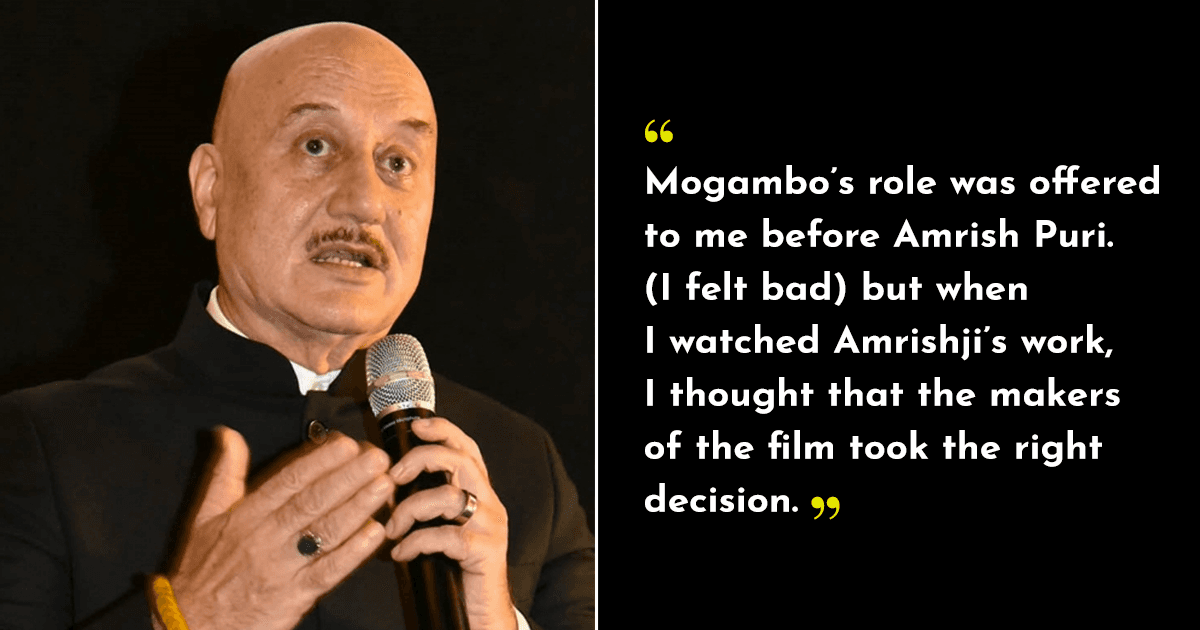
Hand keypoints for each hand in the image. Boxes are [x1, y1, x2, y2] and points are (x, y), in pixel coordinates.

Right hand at [167, 426, 394, 629]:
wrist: (192, 625)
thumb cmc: (202, 571)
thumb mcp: (204, 517)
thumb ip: (223, 474)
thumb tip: (228, 435)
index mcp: (247, 516)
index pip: (288, 481)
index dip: (319, 461)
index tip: (346, 444)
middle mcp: (266, 538)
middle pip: (313, 502)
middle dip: (348, 478)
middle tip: (377, 458)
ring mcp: (282, 568)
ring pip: (325, 533)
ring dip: (358, 508)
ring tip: (384, 486)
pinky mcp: (295, 597)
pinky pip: (328, 572)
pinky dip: (353, 553)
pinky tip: (374, 533)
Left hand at [386, 417, 515, 629]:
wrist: (482, 612)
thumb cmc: (455, 569)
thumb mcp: (443, 527)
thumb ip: (427, 503)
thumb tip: (388, 482)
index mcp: (479, 492)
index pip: (467, 448)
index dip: (443, 431)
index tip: (416, 427)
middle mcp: (489, 503)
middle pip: (460, 460)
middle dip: (421, 460)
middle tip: (393, 476)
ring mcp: (490, 526)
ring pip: (449, 496)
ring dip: (410, 509)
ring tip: (392, 529)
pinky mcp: (485, 551)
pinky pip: (446, 536)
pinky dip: (416, 542)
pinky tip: (402, 554)